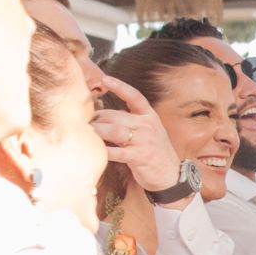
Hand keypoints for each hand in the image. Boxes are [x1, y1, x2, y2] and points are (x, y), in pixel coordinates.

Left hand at [94, 75, 183, 194]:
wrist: (172, 175)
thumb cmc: (155, 152)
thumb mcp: (149, 131)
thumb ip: (130, 121)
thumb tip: (102, 113)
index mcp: (150, 117)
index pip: (134, 96)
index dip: (119, 86)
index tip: (105, 79)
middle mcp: (147, 126)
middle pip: (114, 116)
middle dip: (96, 120)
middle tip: (83, 124)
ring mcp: (144, 141)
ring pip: (112, 131)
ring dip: (96, 133)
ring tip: (86, 135)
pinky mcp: (139, 157)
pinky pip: (115, 152)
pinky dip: (102, 151)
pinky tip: (94, 151)